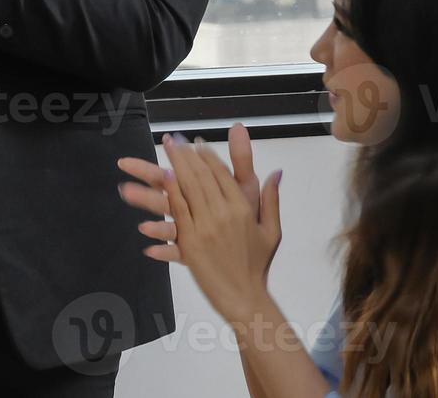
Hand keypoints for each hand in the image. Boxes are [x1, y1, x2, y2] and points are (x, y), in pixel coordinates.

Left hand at [138, 133, 281, 322]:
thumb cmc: (258, 264)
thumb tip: (277, 172)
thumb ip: (271, 199)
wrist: (245, 297)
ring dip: (172, 170)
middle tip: (172, 139)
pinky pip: (175, 217)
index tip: (195, 142)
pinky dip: (168, 197)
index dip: (206, 155)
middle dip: (186, 155)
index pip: (221, 173)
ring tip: (161, 154)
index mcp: (242, 208)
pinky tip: (160, 183)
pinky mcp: (190, 245)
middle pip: (200, 177)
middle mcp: (222, 214)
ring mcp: (204, 229)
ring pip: (186, 191)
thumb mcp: (271, 230)